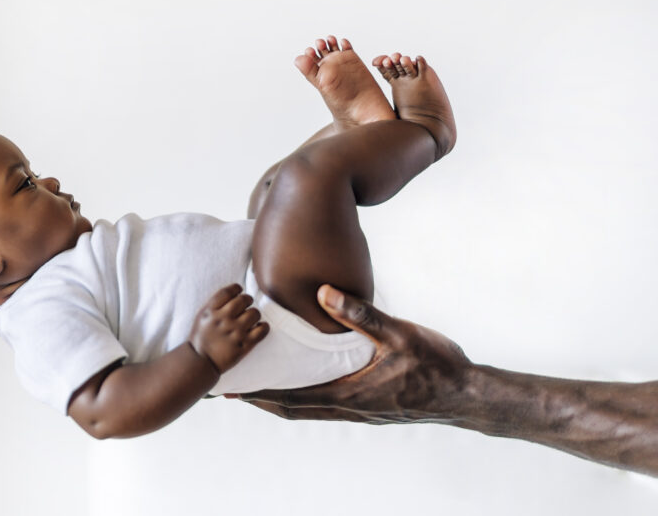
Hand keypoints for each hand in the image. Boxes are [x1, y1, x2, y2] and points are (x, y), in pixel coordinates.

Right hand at [188, 284, 268, 373]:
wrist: (200, 361)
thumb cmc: (201, 337)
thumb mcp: (201, 316)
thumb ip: (214, 304)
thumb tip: (232, 293)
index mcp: (211, 311)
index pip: (229, 291)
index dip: (236, 288)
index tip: (239, 290)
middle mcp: (224, 320)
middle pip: (244, 299)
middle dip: (247, 299)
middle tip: (246, 304)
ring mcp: (235, 332)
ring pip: (255, 313)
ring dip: (254, 314)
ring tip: (251, 318)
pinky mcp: (245, 345)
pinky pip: (263, 330)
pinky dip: (264, 327)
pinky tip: (259, 327)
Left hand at [237, 284, 470, 423]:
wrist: (469, 394)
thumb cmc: (436, 365)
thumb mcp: (398, 333)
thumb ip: (360, 314)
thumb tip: (322, 293)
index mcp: (350, 393)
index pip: (294, 397)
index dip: (262, 393)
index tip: (235, 389)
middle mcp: (350, 407)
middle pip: (295, 409)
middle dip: (264, 400)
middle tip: (235, 389)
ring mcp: (362, 410)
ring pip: (311, 409)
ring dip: (285, 399)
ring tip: (263, 385)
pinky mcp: (372, 406)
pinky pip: (329, 404)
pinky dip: (308, 395)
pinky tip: (308, 381)